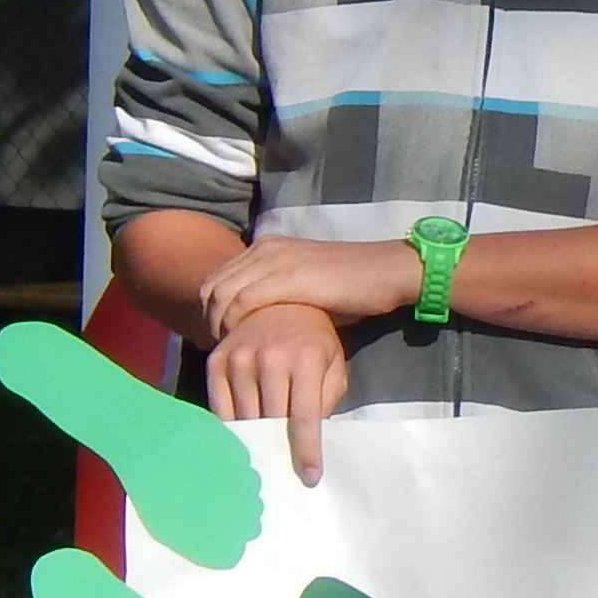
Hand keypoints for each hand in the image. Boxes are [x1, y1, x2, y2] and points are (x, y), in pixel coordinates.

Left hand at [198, 234, 420, 341]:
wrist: (388, 273)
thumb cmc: (354, 286)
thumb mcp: (307, 284)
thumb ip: (279, 295)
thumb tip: (259, 323)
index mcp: (266, 247)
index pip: (217, 278)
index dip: (211, 311)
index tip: (221, 337)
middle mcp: (264, 249)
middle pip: (211, 287)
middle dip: (208, 321)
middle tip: (221, 348)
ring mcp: (274, 261)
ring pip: (222, 295)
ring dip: (220, 326)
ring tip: (233, 350)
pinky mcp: (287, 278)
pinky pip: (243, 302)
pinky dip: (237, 326)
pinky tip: (248, 343)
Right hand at [204, 304, 355, 487]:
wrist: (278, 305)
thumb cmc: (314, 341)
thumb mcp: (332, 367)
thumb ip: (325, 402)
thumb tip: (311, 443)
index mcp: (306, 359)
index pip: (305, 417)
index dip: (306, 451)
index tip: (310, 477)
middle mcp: (269, 358)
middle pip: (271, 421)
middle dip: (281, 450)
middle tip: (286, 473)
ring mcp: (238, 358)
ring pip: (245, 417)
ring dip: (255, 442)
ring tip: (265, 460)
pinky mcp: (216, 361)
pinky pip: (220, 405)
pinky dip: (231, 426)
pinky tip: (241, 441)